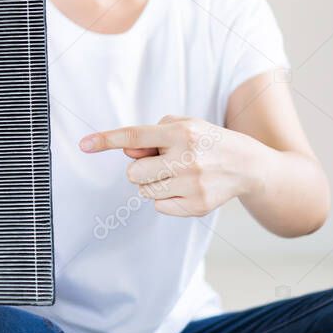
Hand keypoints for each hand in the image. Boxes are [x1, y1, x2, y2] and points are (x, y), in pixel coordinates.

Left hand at [80, 115, 264, 216]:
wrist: (248, 165)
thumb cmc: (205, 142)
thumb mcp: (182, 126)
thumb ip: (148, 136)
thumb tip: (126, 151)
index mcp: (181, 132)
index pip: (134, 135)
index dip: (106, 140)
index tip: (84, 144)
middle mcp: (187, 158)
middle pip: (133, 173)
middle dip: (140, 170)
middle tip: (162, 163)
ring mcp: (193, 184)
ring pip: (144, 191)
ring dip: (152, 183)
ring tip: (176, 174)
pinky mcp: (198, 205)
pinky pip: (159, 206)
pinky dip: (165, 198)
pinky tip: (185, 188)